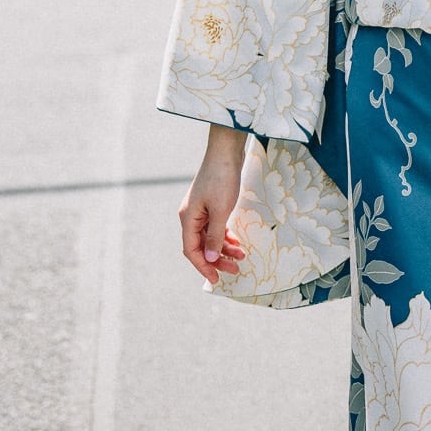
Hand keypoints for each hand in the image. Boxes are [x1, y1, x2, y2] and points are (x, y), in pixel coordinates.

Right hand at [179, 127, 247, 284]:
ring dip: (224, 248)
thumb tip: (209, 258)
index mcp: (188, 218)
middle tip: (235, 270)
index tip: (217, 279)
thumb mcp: (220, 210)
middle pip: (201, 246)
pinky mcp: (211, 203)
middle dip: (217, 259)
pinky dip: (226, 235)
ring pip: (210, 237)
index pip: (191, 251)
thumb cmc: (222, 178)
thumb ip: (214, 236)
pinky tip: (237, 242)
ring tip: (242, 256)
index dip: (203, 267)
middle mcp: (191, 216)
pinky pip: (216, 226)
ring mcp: (201, 209)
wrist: (226, 151)